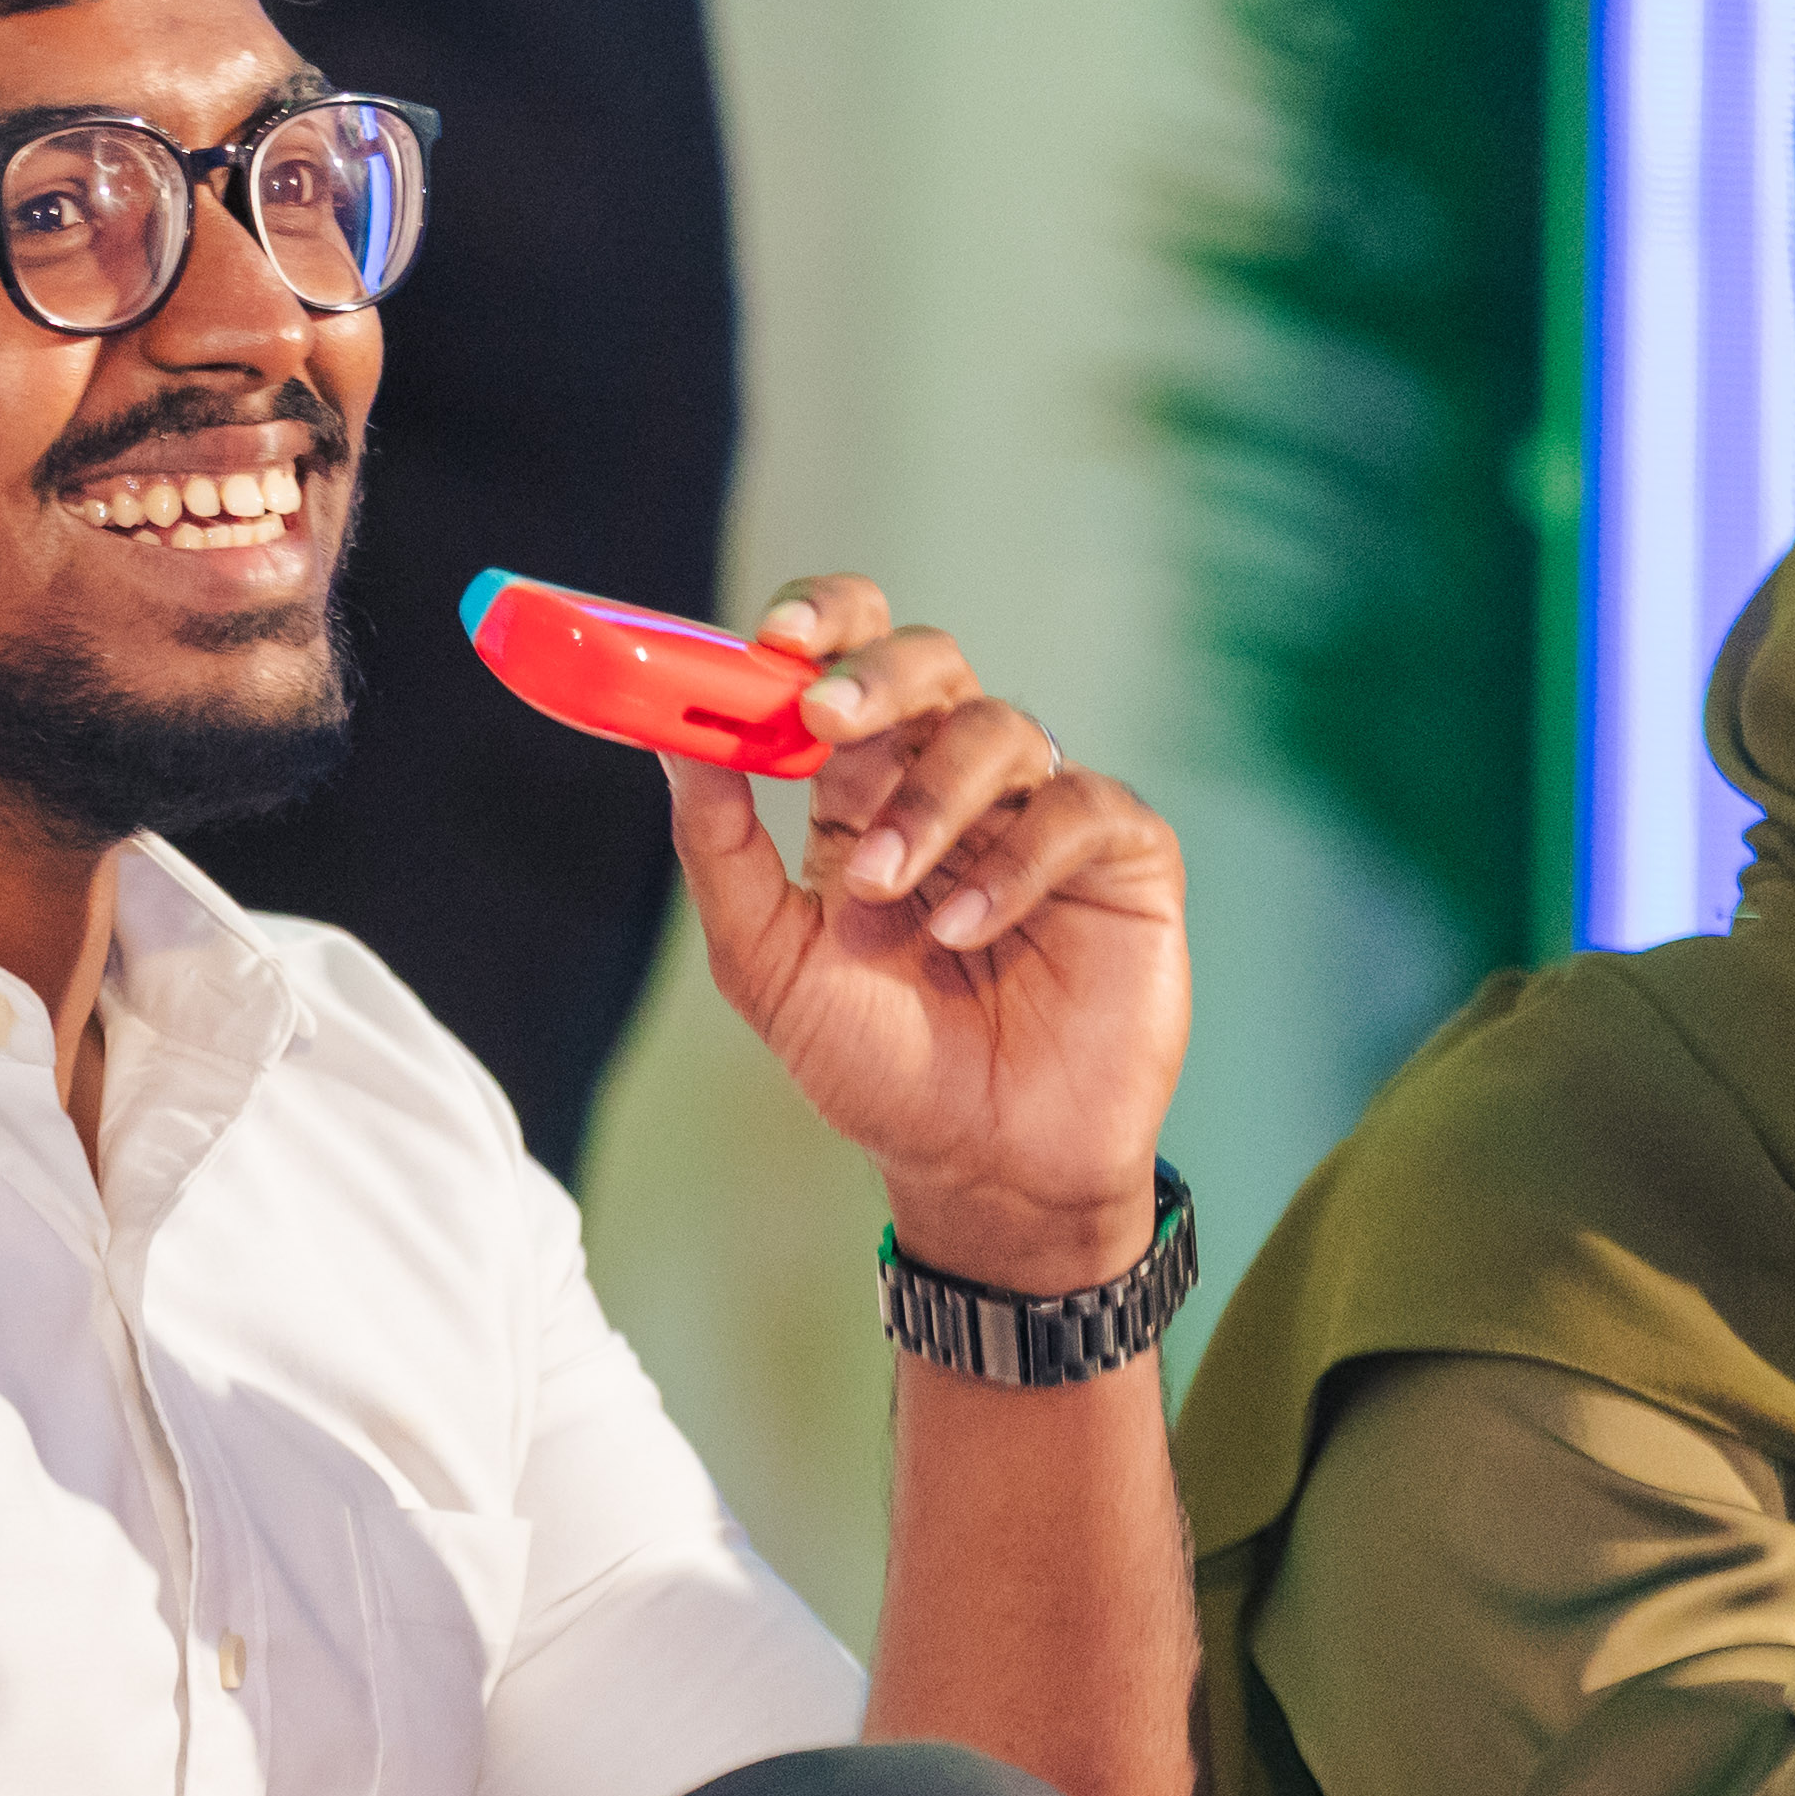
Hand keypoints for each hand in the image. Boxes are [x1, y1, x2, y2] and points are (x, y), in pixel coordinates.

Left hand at [656, 577, 1184, 1291]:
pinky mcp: (1124, 858)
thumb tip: (670, 739)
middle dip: (874, 679)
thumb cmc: (877, 1067)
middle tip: (824, 720)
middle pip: (930, 663)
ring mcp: (1042, 815)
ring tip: (888, 893)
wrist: (981, 1169)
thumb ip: (720, 850)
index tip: (772, 638)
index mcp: (865, 793)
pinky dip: (1015, 863)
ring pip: (1001, 729)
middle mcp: (955, 785)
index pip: (846, 664)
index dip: (819, 627)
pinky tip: (969, 930)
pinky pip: (1079, 809)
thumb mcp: (767, 962)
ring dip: (931, 802)